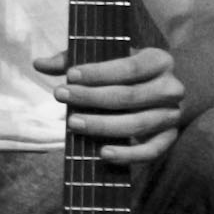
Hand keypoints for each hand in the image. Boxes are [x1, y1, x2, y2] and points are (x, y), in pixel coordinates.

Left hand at [36, 44, 187, 165]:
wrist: (173, 88)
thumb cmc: (129, 71)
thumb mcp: (109, 58)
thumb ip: (74, 59)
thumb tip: (39, 64)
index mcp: (159, 60)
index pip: (129, 67)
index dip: (99, 72)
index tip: (69, 76)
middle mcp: (171, 88)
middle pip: (129, 96)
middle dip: (92, 97)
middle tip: (61, 95)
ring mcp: (172, 115)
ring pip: (137, 124)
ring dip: (103, 125)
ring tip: (73, 123)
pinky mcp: (169, 138)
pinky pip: (151, 151)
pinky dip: (128, 155)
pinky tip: (102, 152)